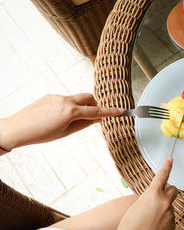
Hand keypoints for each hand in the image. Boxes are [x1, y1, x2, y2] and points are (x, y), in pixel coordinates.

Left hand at [0, 93, 123, 150]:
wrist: (17, 128)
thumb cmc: (40, 134)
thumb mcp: (65, 133)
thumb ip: (84, 124)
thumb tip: (97, 119)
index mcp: (71, 112)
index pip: (96, 111)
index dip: (110, 112)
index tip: (121, 110)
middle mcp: (65, 100)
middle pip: (89, 98)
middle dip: (95, 105)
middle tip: (94, 116)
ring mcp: (57, 96)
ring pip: (77, 98)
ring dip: (81, 106)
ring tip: (71, 120)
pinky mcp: (50, 95)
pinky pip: (65, 98)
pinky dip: (69, 106)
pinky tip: (58, 117)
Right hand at [116, 158, 177, 229]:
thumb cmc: (129, 227)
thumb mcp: (136, 207)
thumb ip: (148, 199)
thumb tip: (154, 200)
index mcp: (153, 194)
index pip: (162, 176)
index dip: (166, 166)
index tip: (170, 160)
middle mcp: (164, 202)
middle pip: (173, 190)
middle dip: (168, 192)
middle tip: (160, 198)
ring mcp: (170, 213)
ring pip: (170, 206)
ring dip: (163, 209)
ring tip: (150, 220)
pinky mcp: (173, 224)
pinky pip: (170, 218)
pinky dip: (164, 220)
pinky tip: (154, 227)